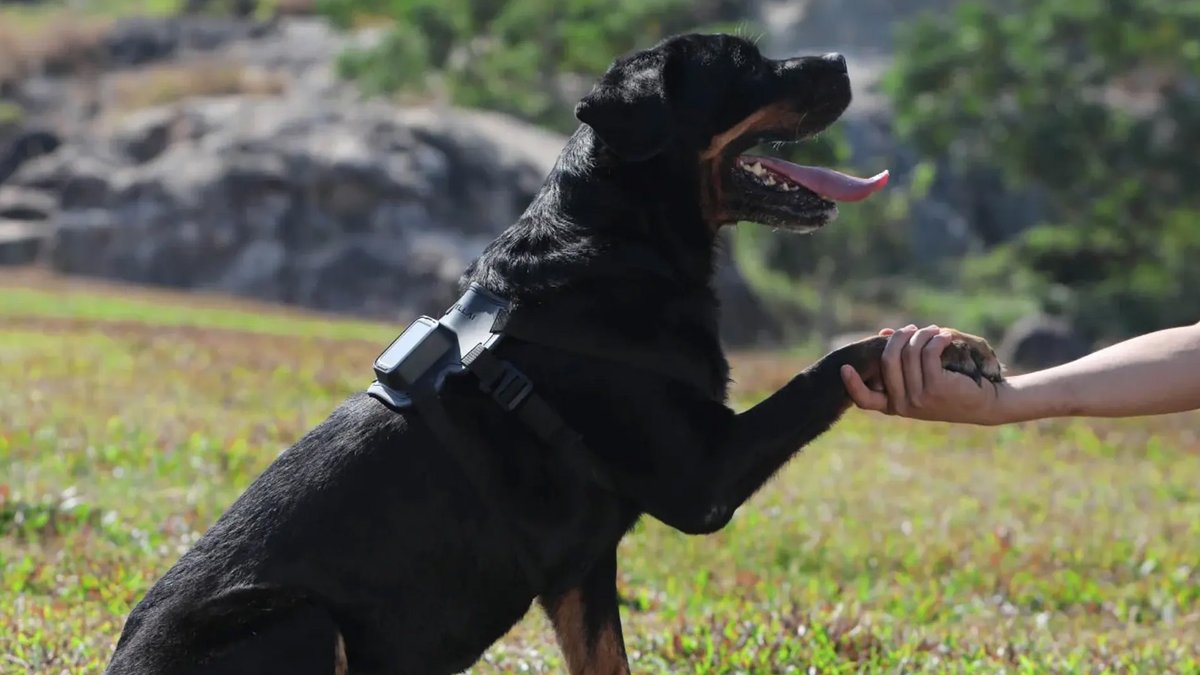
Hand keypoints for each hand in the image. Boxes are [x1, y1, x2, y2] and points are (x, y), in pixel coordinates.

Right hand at [839, 325, 1003, 423]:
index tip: (844, 368)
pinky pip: (928, 353)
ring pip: (909, 354)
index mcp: (894, 405)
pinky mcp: (937, 388)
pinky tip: (945, 337)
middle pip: (887, 361)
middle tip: (911, 329)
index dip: (853, 384)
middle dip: (899, 338)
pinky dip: (935, 339)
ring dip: (921, 335)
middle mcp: (903, 405)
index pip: (865, 400)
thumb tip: (883, 334)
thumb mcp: (922, 375)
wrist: (987, 404)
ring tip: (934, 331)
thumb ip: (902, 359)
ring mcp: (919, 398)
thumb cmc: (952, 387)